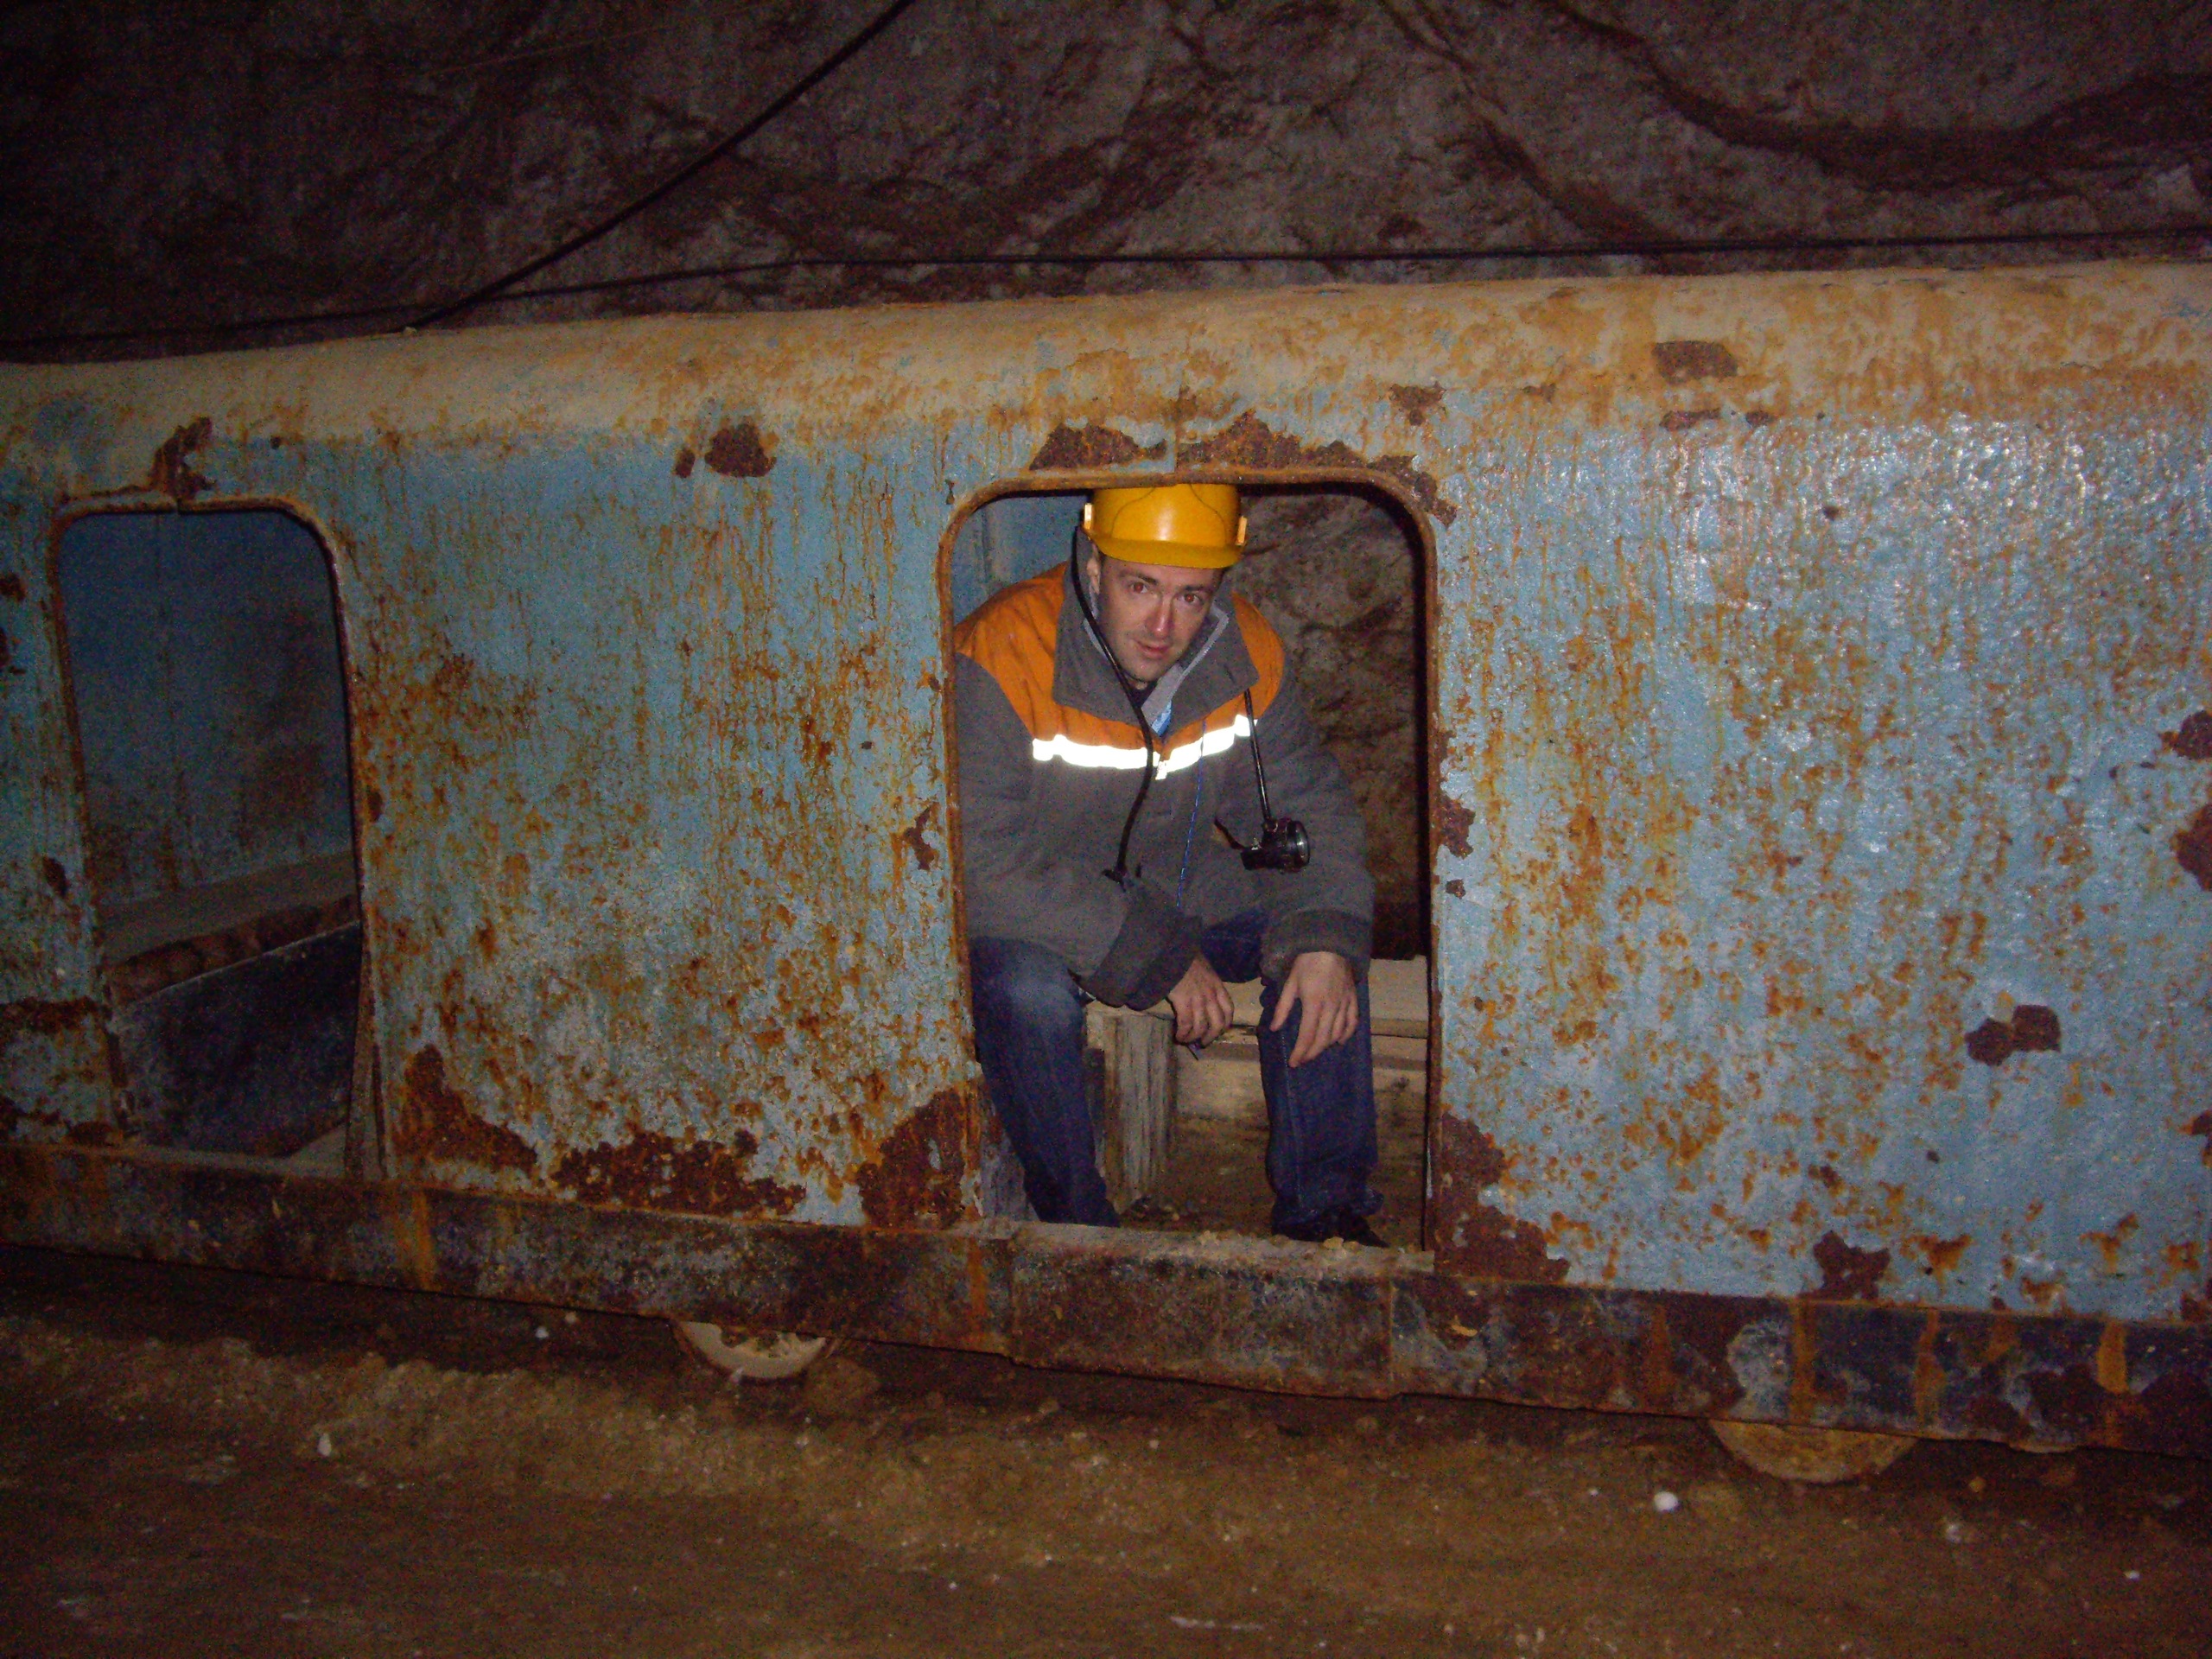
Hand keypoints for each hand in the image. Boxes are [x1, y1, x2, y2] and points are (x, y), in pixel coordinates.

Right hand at [1165, 954, 1234, 1046]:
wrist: (1173, 950)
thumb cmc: (1185, 955)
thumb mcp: (1203, 965)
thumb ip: (1206, 978)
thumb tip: (1201, 986)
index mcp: (1217, 985)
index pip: (1229, 1009)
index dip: (1226, 1024)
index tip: (1220, 1030)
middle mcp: (1211, 994)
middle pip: (1218, 1023)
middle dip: (1211, 1036)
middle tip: (1204, 1042)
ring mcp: (1198, 999)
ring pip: (1201, 1027)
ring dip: (1194, 1037)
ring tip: (1187, 1041)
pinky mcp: (1184, 1002)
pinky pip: (1186, 1024)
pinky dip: (1183, 1033)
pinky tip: (1178, 1036)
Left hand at [1270, 951, 1357, 1066]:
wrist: (1330, 945)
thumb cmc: (1307, 962)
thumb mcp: (1290, 983)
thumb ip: (1283, 1008)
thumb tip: (1274, 1028)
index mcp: (1314, 1003)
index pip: (1307, 1036)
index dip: (1300, 1052)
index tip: (1294, 1063)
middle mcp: (1331, 1007)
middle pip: (1323, 1039)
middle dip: (1312, 1053)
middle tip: (1302, 1060)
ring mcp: (1345, 1003)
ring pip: (1338, 1033)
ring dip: (1327, 1045)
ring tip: (1315, 1050)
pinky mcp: (1353, 998)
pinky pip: (1353, 1021)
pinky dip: (1347, 1034)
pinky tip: (1340, 1041)